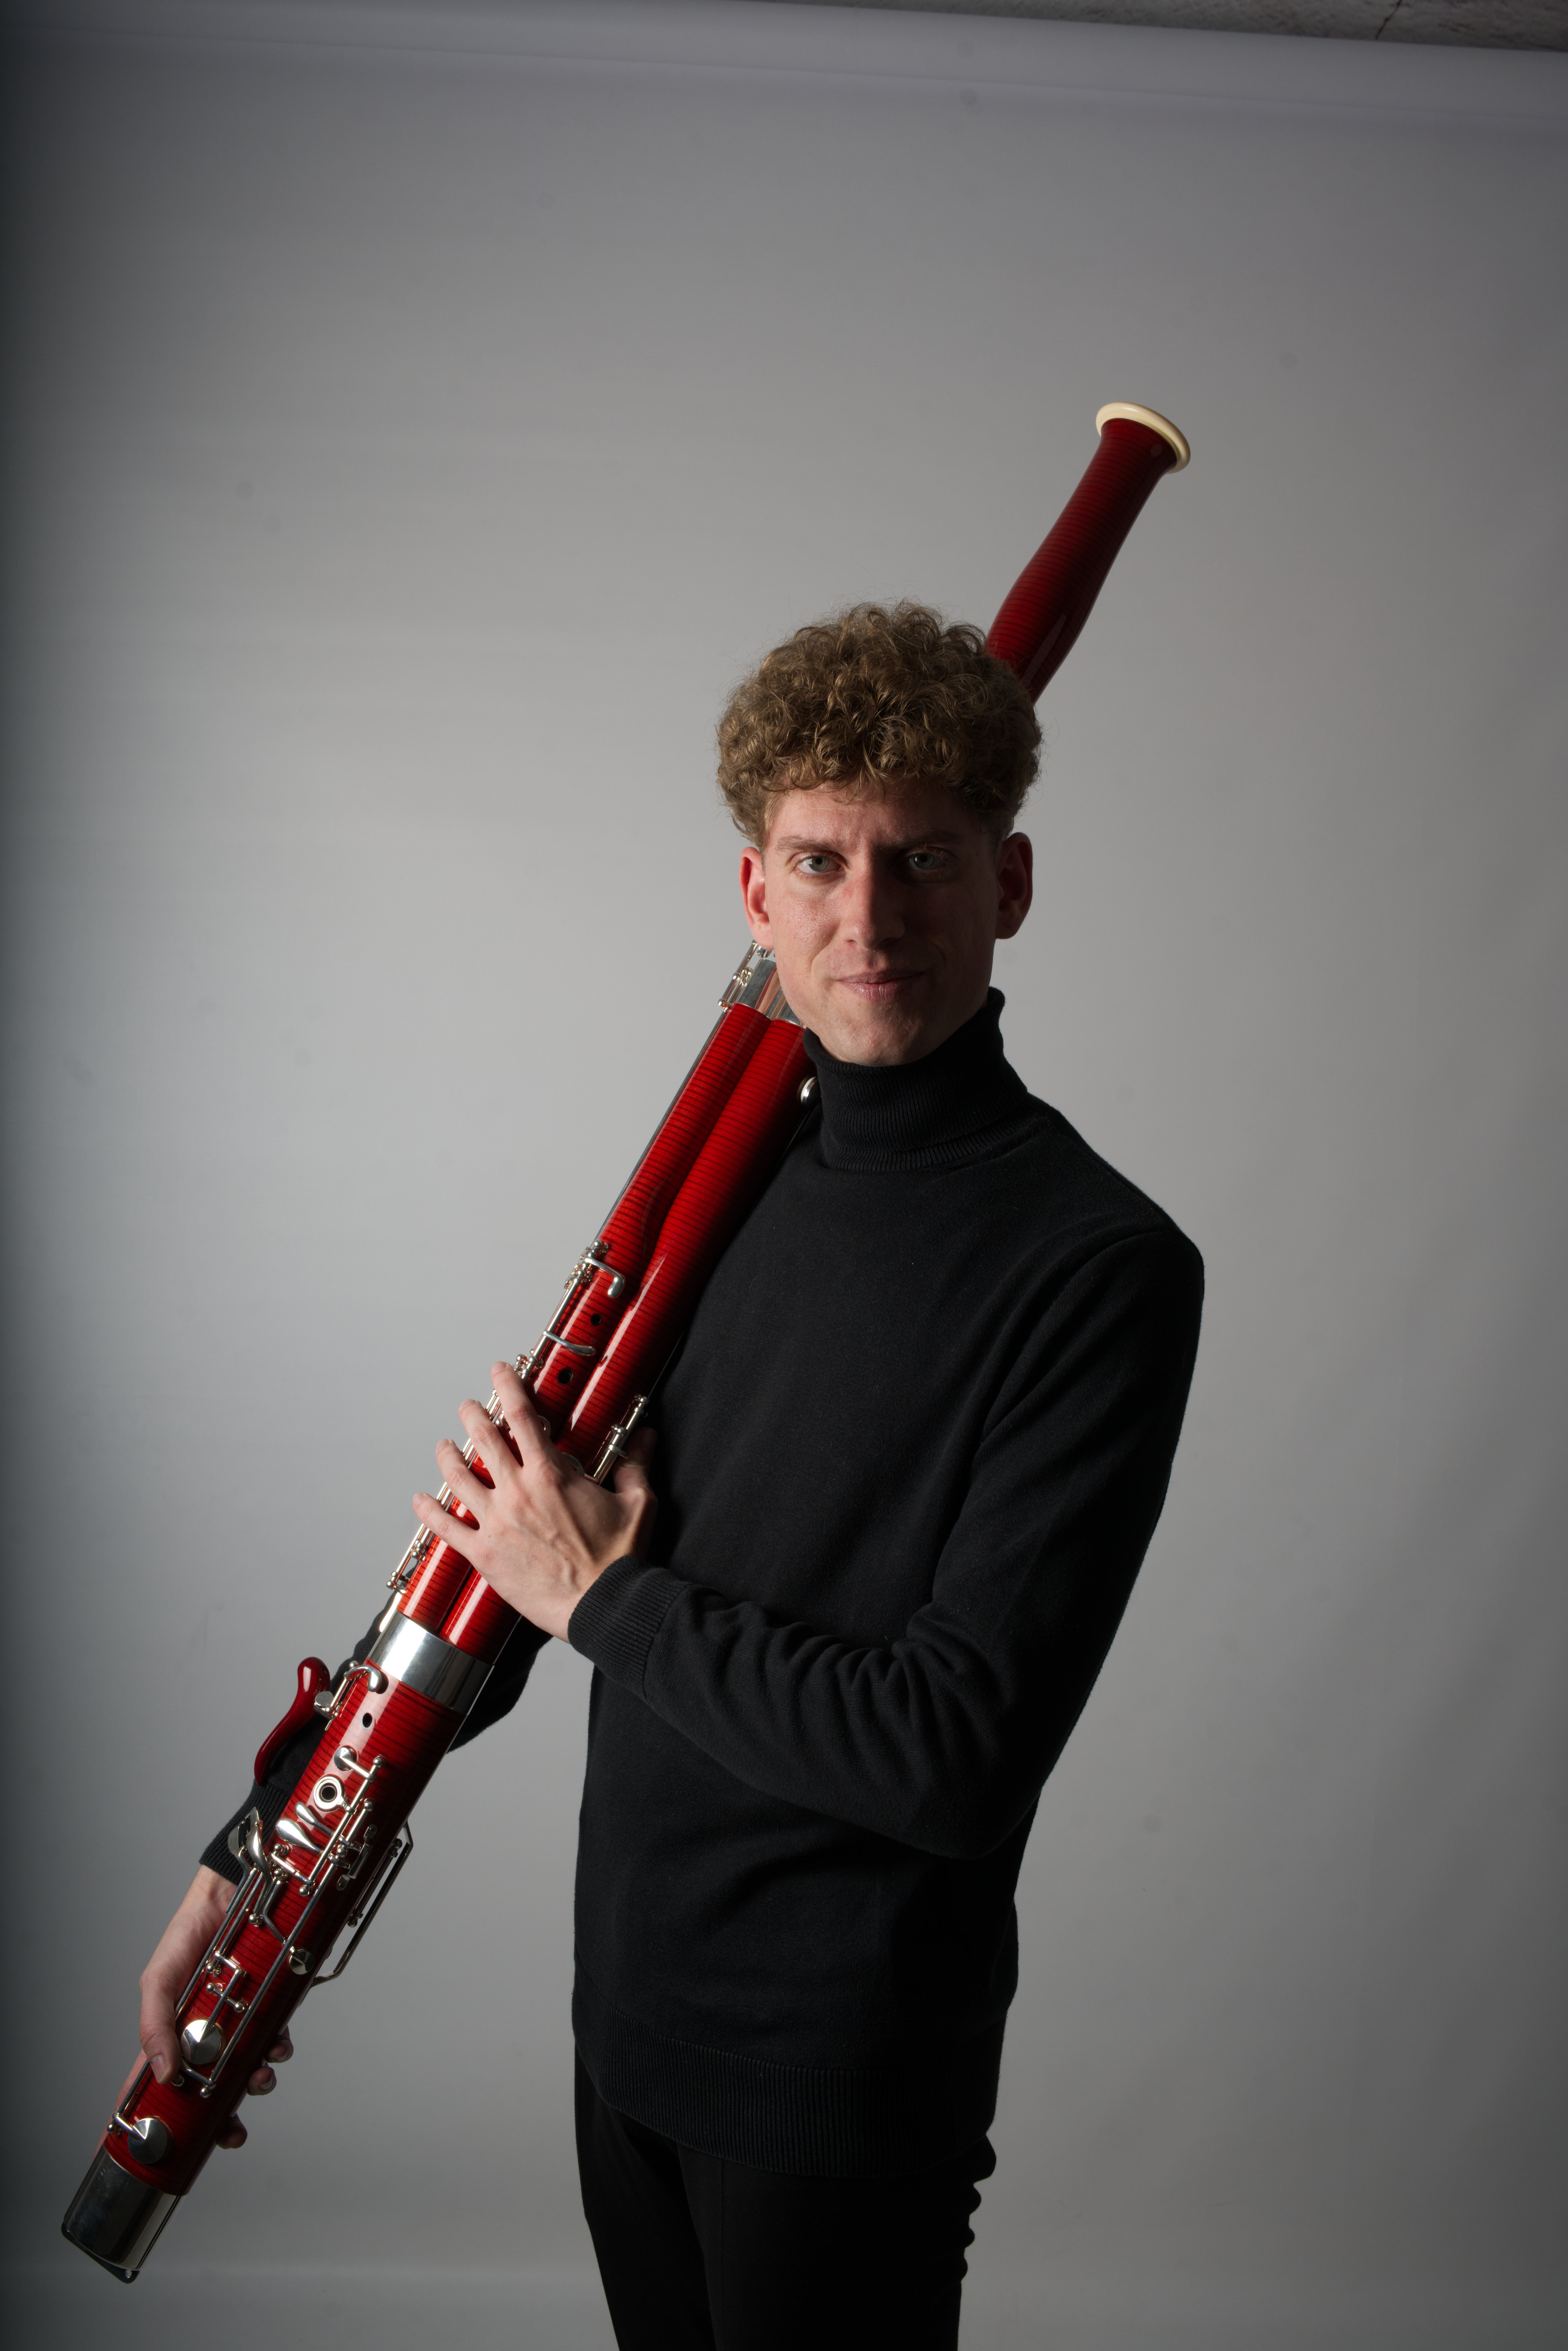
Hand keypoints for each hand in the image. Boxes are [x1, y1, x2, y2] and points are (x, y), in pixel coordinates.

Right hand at [122, 1864, 292, 2150]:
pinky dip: (276, 2049)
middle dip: (219, 2119)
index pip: (153, 2087)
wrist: (235, 1893)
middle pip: (206, 2092)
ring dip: (254, 2084)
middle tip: (229, 2133)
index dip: (150, 2121)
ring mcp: (236, 2023)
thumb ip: (154, 2026)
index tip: (151, 2155)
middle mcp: (203, 2034)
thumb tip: (161, 2073)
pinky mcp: (266, 2007)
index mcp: (170, 2034)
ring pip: (245, 2070)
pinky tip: (277, 2046)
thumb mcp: (159, 1979)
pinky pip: (273, 2038)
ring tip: (259, 2080)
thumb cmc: (188, 1935)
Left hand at [413, 1360, 656, 1641]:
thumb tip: (647, 1436)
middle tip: (468, 1407)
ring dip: (447, 1457)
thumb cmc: (620, 1557)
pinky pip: (447, 1529)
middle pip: (483, 1440)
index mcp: (551, 1474)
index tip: (499, 1372)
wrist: (604, 1604)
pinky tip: (420, 1500)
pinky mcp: (485, 1555)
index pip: (523, 1417)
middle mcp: (518, 1492)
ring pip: (459, 1478)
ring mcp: (497, 1523)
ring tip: (443, 1446)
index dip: (508, 1387)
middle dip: (473, 1416)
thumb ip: (636, 1464)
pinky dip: (429, 1512)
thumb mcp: (638, 1502)